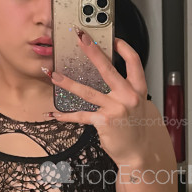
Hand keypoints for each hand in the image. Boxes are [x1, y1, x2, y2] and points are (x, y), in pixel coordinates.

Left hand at [48, 31, 161, 168]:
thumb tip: (106, 75)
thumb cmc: (135, 128)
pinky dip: (66, 115)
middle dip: (92, 51)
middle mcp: (128, 97)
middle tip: (80, 38)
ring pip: (87, 92)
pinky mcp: (104, 122)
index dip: (123, 48)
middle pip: (108, 69)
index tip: (113, 39)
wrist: (138, 153)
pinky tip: (54, 113)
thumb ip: (125, 90)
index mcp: (138, 90)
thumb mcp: (137, 105)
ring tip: (52, 74)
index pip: (134, 62)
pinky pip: (81, 116)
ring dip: (67, 82)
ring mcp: (116, 110)